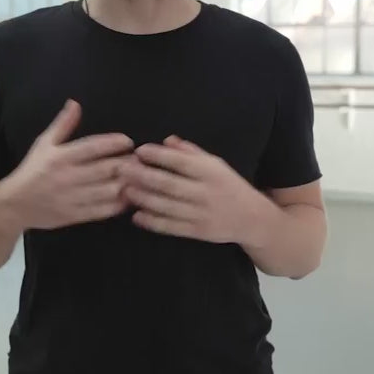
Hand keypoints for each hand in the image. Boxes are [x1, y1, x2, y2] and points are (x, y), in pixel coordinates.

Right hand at [6, 100, 134, 229]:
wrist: (15, 205)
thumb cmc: (32, 170)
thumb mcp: (43, 144)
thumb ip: (62, 125)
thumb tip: (75, 103)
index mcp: (60, 157)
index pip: (93, 147)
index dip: (114, 143)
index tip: (128, 141)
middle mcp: (68, 177)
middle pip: (106, 169)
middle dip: (127, 163)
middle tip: (140, 159)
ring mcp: (72, 198)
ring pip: (109, 191)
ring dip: (127, 184)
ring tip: (138, 177)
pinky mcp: (75, 216)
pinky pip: (103, 210)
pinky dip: (119, 204)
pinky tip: (128, 197)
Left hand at [121, 135, 263, 242]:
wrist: (251, 218)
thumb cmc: (229, 185)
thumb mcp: (216, 164)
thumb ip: (191, 152)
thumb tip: (166, 140)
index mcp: (212, 172)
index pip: (181, 161)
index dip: (158, 155)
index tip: (139, 150)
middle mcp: (206, 193)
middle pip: (169, 184)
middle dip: (143, 176)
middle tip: (122, 169)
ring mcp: (202, 214)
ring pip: (167, 206)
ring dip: (143, 198)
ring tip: (125, 190)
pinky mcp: (198, 232)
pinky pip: (171, 227)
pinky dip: (152, 222)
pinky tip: (136, 217)